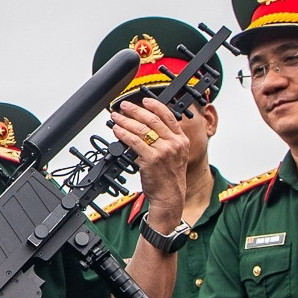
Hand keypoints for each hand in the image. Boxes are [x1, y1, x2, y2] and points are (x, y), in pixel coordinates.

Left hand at [110, 98, 189, 227]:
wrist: (170, 197)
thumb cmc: (169, 178)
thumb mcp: (175, 156)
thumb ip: (166, 140)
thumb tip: (145, 127)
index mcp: (181, 140)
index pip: (168, 116)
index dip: (155, 105)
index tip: (144, 100)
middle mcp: (174, 143)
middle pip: (152, 120)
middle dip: (135, 110)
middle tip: (124, 106)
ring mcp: (164, 151)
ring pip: (142, 129)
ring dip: (125, 121)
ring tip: (116, 118)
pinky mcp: (152, 159)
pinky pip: (134, 142)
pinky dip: (123, 134)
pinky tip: (117, 131)